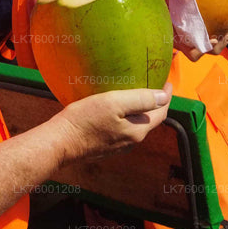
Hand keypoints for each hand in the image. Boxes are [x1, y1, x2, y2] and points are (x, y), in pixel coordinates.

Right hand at [52, 84, 171, 163]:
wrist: (60, 143)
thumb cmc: (84, 120)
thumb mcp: (113, 103)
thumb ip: (140, 100)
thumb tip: (163, 97)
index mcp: (137, 131)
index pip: (161, 113)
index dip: (166, 97)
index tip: (167, 82)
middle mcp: (131, 141)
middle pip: (149, 120)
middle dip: (153, 103)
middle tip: (151, 85)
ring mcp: (118, 145)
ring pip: (135, 125)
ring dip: (139, 110)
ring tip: (134, 93)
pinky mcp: (106, 145)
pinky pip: (122, 128)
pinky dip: (125, 117)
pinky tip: (115, 108)